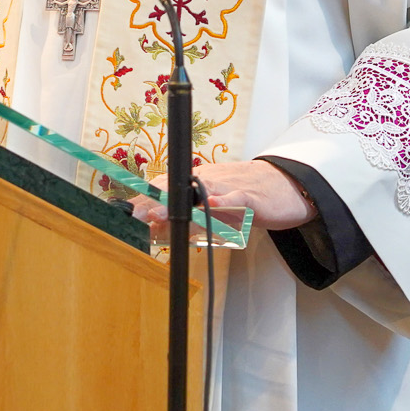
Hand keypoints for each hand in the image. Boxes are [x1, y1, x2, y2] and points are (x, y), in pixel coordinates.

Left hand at [128, 159, 314, 241]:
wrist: (286, 186)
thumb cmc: (248, 197)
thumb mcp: (214, 208)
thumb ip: (186, 217)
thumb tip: (156, 230)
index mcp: (198, 182)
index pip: (165, 190)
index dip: (143, 201)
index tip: (123, 214)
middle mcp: (209, 180)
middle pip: (175, 188)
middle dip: (151, 202)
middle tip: (131, 217)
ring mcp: (228, 187)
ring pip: (198, 192)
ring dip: (177, 204)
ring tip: (158, 214)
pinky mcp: (250, 197)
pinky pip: (233, 199)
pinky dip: (220, 203)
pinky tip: (208, 207)